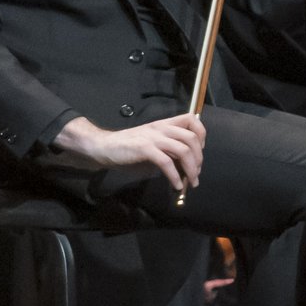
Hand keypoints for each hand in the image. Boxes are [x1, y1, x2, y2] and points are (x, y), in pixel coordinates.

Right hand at [54, 113, 203, 194]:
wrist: (103, 146)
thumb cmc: (128, 146)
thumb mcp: (152, 142)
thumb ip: (168, 148)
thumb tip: (185, 164)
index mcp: (165, 124)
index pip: (192, 119)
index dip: (201, 134)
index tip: (199, 151)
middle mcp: (162, 128)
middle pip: (192, 138)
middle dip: (199, 158)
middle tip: (196, 173)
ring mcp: (153, 138)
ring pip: (183, 150)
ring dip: (191, 169)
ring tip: (191, 182)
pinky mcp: (145, 149)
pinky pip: (166, 162)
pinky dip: (175, 176)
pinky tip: (176, 185)